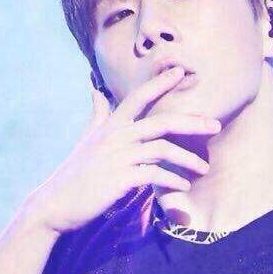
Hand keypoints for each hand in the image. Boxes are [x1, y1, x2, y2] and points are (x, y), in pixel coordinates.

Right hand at [23, 66, 221, 235]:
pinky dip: (173, 181)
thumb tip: (96, 89)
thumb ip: (98, 113)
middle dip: (191, 121)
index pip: (138, 97)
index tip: (180, 71)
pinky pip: (155, 175)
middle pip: (161, 121)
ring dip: (188, 159)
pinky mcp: (121, 179)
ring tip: (203, 168)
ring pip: (162, 150)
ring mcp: (118, 157)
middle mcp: (115, 137)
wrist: (56, 203)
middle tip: (216, 124)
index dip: (159, 82)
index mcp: (110, 125)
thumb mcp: (87, 138)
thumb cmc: (76, 172)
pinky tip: (183, 187)